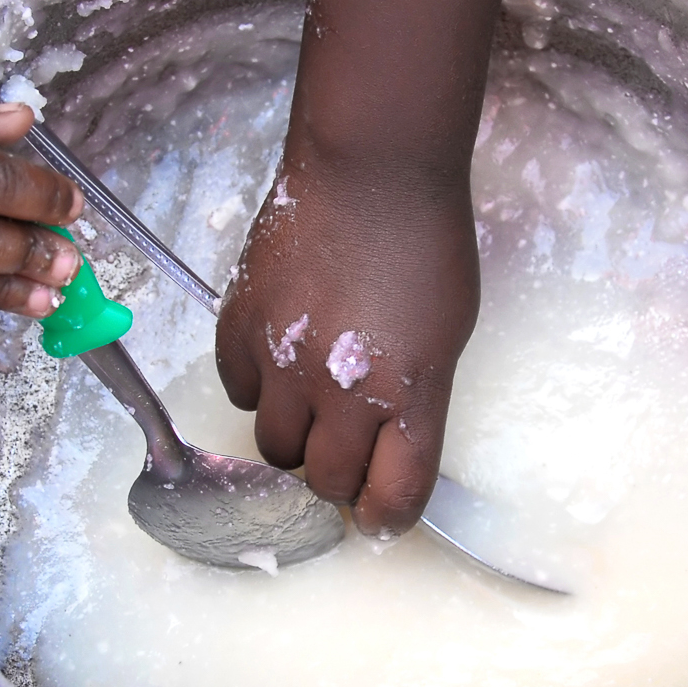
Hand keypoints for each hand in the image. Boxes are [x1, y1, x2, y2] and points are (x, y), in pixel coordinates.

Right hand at [214, 161, 478, 532]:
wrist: (372, 169)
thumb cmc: (426, 241)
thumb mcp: (447, 333)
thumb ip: (416, 397)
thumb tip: (388, 444)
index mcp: (411, 395)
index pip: (394, 498)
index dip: (386, 517)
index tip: (380, 514)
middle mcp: (345, 392)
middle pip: (326, 481)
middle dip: (340, 473)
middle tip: (348, 444)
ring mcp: (287, 363)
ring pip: (275, 448)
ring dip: (298, 436)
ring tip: (314, 397)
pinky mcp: (240, 330)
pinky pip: (240, 392)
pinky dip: (260, 387)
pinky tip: (282, 354)